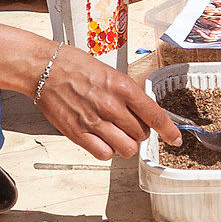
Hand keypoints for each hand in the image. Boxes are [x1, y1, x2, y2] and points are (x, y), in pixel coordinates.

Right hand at [30, 45, 177, 158]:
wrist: (45, 68)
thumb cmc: (75, 66)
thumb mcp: (110, 73)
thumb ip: (127, 94)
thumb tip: (143, 112)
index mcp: (122, 87)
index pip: (154, 115)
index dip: (169, 131)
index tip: (175, 139)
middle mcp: (111, 105)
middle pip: (141, 134)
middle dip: (139, 132)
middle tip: (128, 124)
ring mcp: (95, 121)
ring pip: (126, 148)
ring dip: (125, 143)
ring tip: (115, 133)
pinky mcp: (78, 133)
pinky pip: (104, 154)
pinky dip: (107, 150)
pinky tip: (101, 139)